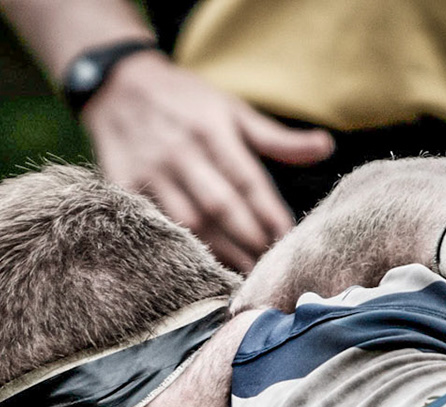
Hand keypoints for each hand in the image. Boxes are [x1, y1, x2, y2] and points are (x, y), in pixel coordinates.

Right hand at [82, 51, 333, 270]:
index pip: (247, 180)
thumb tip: (327, 147)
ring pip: (188, 222)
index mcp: (212, 130)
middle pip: (220, 206)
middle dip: (248, 240)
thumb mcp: (232, 110)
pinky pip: (155, 226)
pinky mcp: (124, 187)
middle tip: (270, 270)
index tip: (288, 241)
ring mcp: (150, 172)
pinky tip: (198, 270)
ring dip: (217, 253)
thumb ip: (277, 138)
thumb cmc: (187, 102)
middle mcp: (181, 151)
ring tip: (242, 278)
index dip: (269, 213)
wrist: (118, 87)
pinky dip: (177, 249)